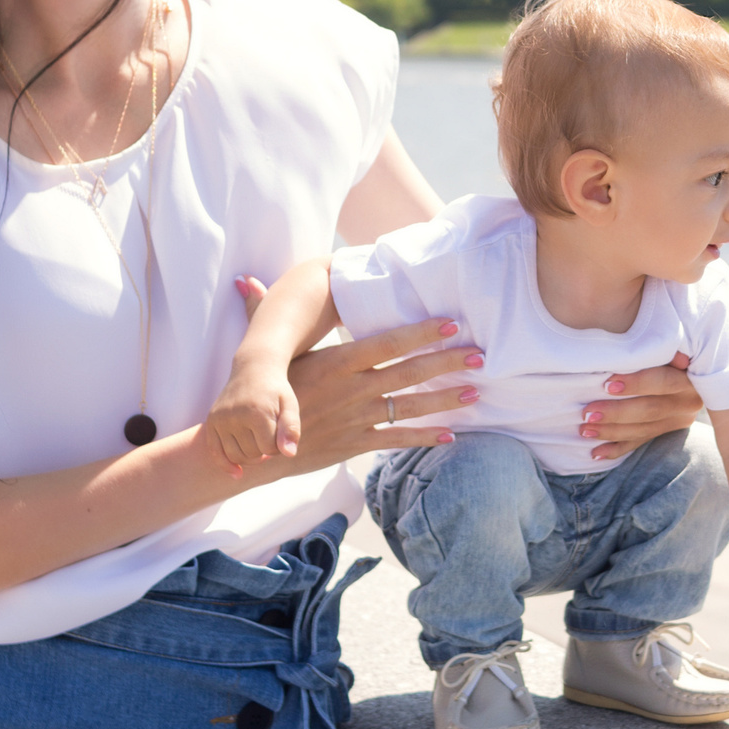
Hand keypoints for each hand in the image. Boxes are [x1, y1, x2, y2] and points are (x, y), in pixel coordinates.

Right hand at [202, 340, 298, 475]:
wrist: (253, 369)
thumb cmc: (276, 390)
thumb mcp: (290, 405)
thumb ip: (291, 429)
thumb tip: (289, 454)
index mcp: (257, 412)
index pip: (270, 449)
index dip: (279, 447)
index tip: (282, 435)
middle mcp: (235, 416)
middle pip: (252, 454)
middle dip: (264, 452)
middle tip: (271, 438)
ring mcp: (220, 419)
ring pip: (235, 456)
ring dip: (249, 457)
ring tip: (259, 445)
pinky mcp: (211, 421)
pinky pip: (215, 451)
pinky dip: (225, 464)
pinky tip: (237, 474)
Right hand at [232, 277, 478, 477]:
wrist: (254, 447)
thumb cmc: (265, 393)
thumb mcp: (270, 354)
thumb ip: (264, 314)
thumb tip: (247, 281)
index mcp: (336, 362)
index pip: (387, 343)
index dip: (421, 332)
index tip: (451, 323)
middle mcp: (352, 389)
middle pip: (409, 372)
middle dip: (447, 362)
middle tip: (480, 355)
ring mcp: (356, 418)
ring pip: (410, 407)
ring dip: (446, 399)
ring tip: (476, 391)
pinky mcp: (355, 444)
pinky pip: (397, 440)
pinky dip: (425, 437)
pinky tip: (452, 434)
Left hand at [583, 352, 703, 461]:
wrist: (697, 373)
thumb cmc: (674, 349)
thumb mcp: (676, 345)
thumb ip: (663, 347)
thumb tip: (646, 346)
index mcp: (691, 379)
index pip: (663, 382)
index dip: (636, 384)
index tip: (607, 384)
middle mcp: (687, 402)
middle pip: (650, 410)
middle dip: (616, 413)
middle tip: (588, 413)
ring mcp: (677, 420)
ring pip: (642, 429)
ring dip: (611, 431)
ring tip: (585, 429)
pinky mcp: (666, 431)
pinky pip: (639, 443)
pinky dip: (616, 449)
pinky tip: (596, 453)